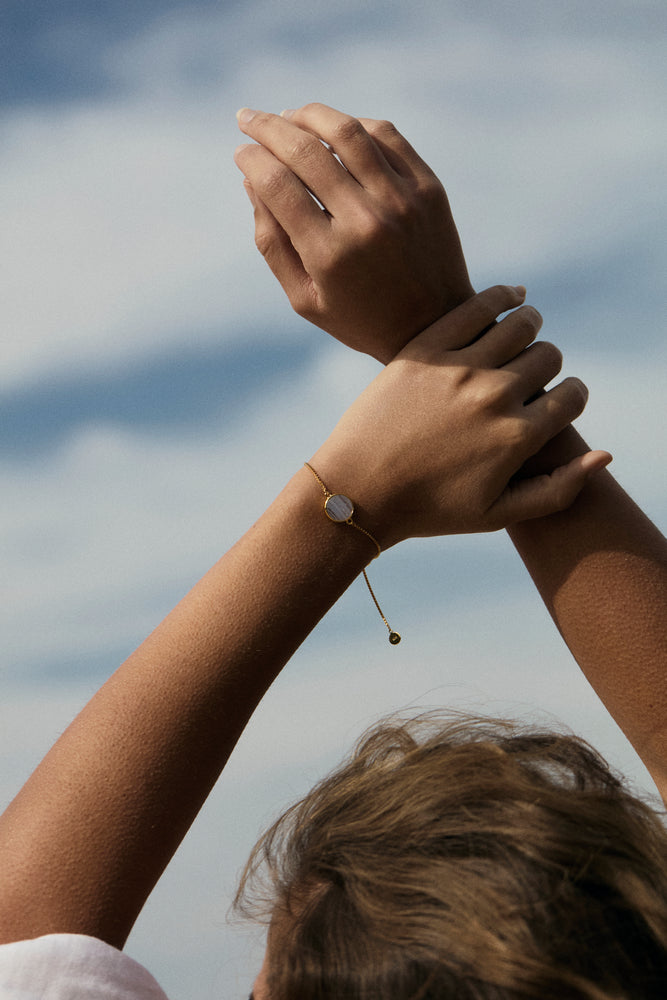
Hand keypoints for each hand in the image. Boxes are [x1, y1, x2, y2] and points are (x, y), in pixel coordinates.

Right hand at [234, 103, 473, 363]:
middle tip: (247, 118)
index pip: (278, 185)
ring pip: (346, 131)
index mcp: (330, 255)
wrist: (436, 328)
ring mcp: (402, 200)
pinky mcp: (429, 188)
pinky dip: (353, 125)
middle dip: (268, 127)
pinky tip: (333, 130)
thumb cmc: (360, 318)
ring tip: (288, 116)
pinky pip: (385, 136)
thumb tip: (250, 179)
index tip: (240, 152)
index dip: (252, 160)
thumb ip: (271, 242)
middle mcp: (366, 221)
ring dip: (309, 115)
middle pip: (306, 151)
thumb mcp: (304, 298)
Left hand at [310, 286, 610, 547]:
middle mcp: (494, 397)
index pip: (572, 396)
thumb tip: (603, 454)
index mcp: (516, 438)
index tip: (556, 400)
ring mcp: (458, 369)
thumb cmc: (430, 509)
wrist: (358, 490)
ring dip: (530, 325)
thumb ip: (557, 490)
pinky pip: (477, 306)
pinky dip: (502, 297)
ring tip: (523, 333)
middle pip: (548, 356)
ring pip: (520, 324)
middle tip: (530, 372)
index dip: (570, 396)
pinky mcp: (424, 349)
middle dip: (548, 363)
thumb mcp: (498, 515)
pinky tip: (510, 298)